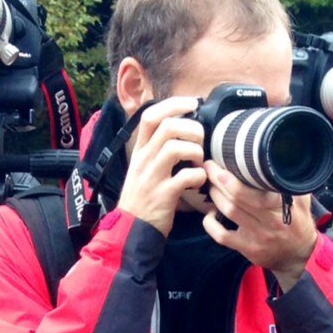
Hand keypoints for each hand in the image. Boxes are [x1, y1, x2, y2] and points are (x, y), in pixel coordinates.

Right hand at [118, 97, 206, 236]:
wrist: (131, 229)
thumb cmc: (143, 198)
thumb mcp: (144, 168)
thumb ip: (159, 149)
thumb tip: (184, 130)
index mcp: (140, 151)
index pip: (151, 115)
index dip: (173, 104)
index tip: (192, 103)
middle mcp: (143, 160)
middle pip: (168, 127)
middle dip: (192, 128)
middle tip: (200, 140)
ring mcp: (152, 177)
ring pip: (176, 147)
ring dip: (195, 150)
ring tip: (199, 161)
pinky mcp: (163, 195)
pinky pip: (185, 176)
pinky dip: (198, 175)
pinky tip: (198, 181)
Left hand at [202, 160, 316, 291]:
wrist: (299, 255)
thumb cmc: (298, 222)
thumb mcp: (301, 199)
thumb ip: (290, 180)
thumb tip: (276, 157)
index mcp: (283, 207)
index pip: (257, 192)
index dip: (235, 179)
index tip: (223, 163)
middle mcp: (270, 222)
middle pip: (238, 199)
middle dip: (219, 180)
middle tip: (210, 166)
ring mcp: (257, 237)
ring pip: (229, 212)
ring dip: (216, 196)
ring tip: (211, 184)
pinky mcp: (247, 249)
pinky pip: (222, 236)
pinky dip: (211, 223)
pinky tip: (210, 213)